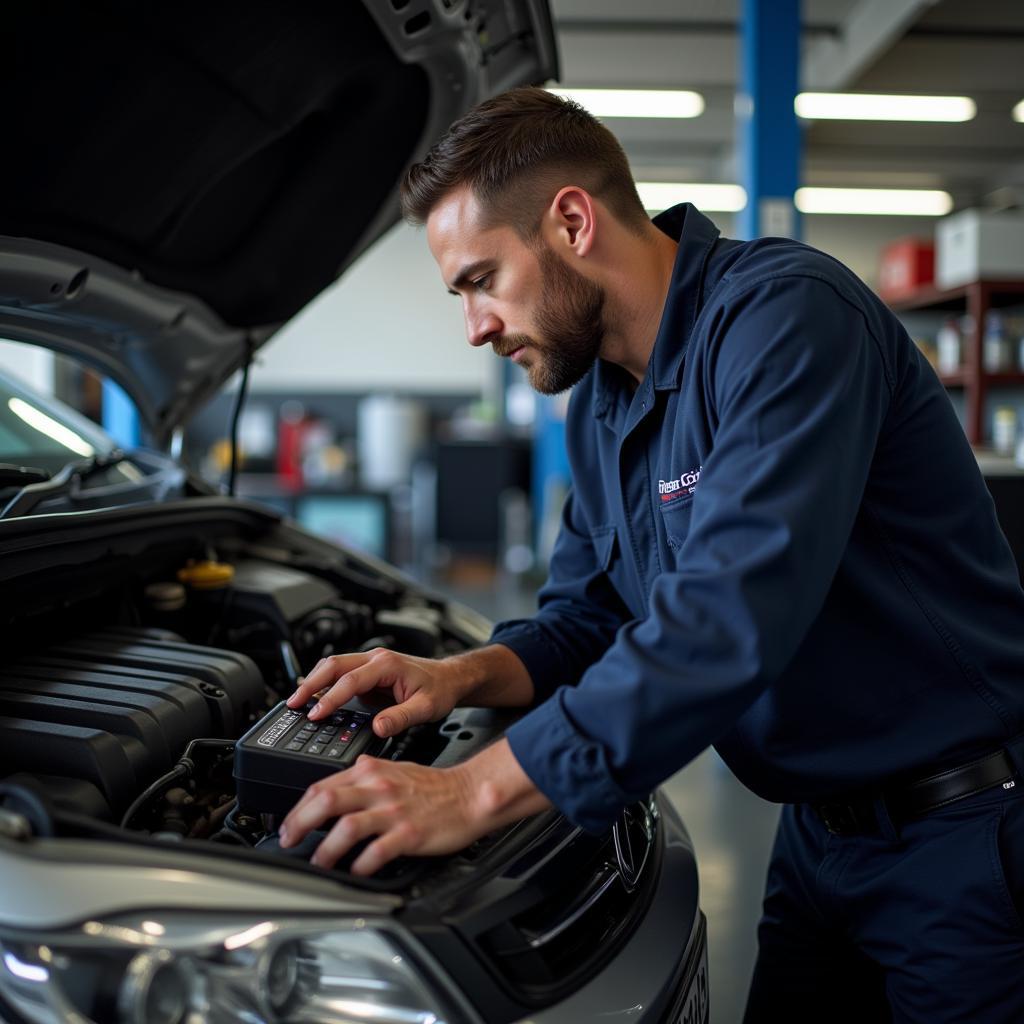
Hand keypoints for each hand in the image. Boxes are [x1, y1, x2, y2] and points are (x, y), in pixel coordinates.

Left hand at [278, 755, 483, 873]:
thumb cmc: (434, 786)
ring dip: (326, 849)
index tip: (289, 825)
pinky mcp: (410, 833)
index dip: (298, 808)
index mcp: (371, 771)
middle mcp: (379, 787)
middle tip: (290, 842)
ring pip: (347, 826)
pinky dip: (361, 864)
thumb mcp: (393, 769)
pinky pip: (377, 851)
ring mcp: (394, 810)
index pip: (322, 786)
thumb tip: (334, 790)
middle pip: (326, 801)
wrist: (469, 794)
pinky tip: (356, 871)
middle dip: (300, 824)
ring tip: (320, 863)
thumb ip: (364, 778)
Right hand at [287, 648, 466, 737]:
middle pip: (333, 664)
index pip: (350, 680)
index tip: (315, 714)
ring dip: (314, 681)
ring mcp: (370, 663)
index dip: (330, 698)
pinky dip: (324, 683)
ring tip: (297, 702)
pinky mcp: (368, 672)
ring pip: (333, 666)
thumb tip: (378, 728)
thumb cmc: (441, 689)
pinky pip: (340, 674)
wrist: (450, 678)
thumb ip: (401, 718)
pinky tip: (314, 697)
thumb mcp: (426, 708)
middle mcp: (376, 658)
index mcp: (387, 665)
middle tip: (293, 704)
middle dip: (310, 683)